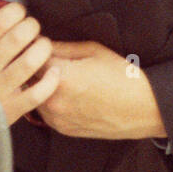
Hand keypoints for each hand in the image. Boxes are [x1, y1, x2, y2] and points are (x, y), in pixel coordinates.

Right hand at [0, 1, 60, 125]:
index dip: (15, 11)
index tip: (19, 12)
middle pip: (18, 37)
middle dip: (31, 26)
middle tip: (32, 27)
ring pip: (31, 61)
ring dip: (43, 47)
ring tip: (42, 45)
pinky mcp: (12, 109)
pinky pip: (39, 92)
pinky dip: (51, 79)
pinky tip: (53, 70)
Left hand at [36, 40, 166, 139]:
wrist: (143, 109)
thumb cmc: (123, 76)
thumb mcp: (94, 51)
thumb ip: (63, 47)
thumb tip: (42, 42)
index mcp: (61, 76)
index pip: (32, 56)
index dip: (35, 48)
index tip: (38, 43)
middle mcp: (54, 99)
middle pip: (29, 78)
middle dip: (35, 67)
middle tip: (47, 59)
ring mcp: (57, 118)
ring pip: (34, 96)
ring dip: (40, 86)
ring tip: (58, 77)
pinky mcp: (62, 129)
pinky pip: (45, 111)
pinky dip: (49, 101)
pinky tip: (65, 94)